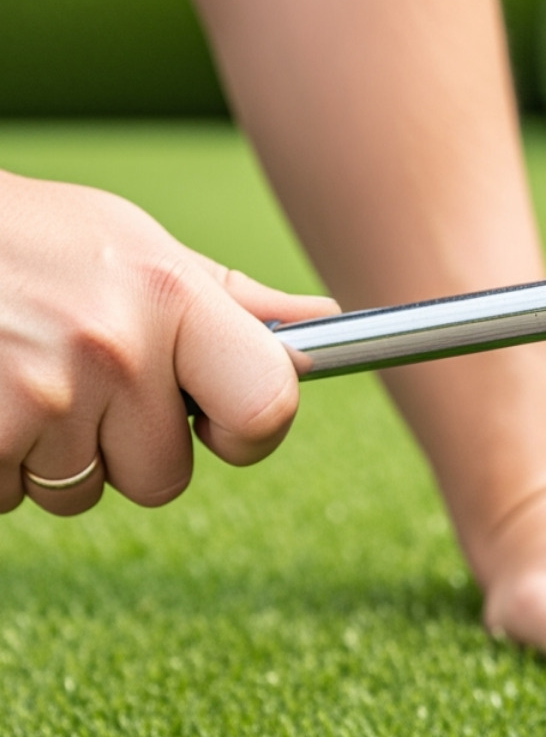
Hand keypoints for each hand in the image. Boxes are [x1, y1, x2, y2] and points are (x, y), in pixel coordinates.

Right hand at [0, 171, 337, 515]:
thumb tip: (323, 320)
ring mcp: (43, 395)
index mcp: (171, 295)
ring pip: (83, 493)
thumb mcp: (135, 245)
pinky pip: (12, 497)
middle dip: (125, 447)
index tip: (223, 425)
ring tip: (21, 375)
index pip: (267, 405)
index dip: (252, 433)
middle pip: (165, 478)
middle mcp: (116, 348)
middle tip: (80, 380)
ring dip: (54, 455)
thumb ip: (228, 300)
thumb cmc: (30, 239)